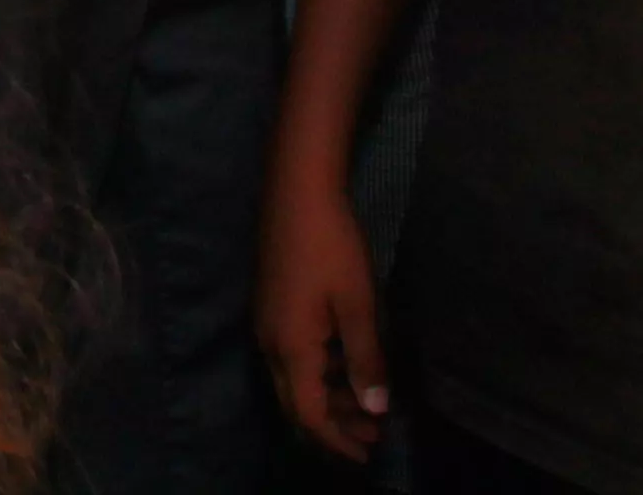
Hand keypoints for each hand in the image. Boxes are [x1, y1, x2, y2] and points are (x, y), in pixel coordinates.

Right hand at [256, 177, 390, 459]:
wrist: (297, 190)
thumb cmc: (332, 246)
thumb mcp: (358, 304)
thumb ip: (365, 359)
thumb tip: (376, 408)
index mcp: (289, 347)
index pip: (308, 414)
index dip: (336, 438)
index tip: (366, 453)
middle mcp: (269, 342)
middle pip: (296, 402)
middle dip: (333, 424)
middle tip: (373, 435)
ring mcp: (266, 323)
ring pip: (294, 379)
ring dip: (328, 397)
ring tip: (367, 403)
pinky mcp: (272, 306)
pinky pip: (292, 357)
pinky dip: (320, 372)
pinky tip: (346, 363)